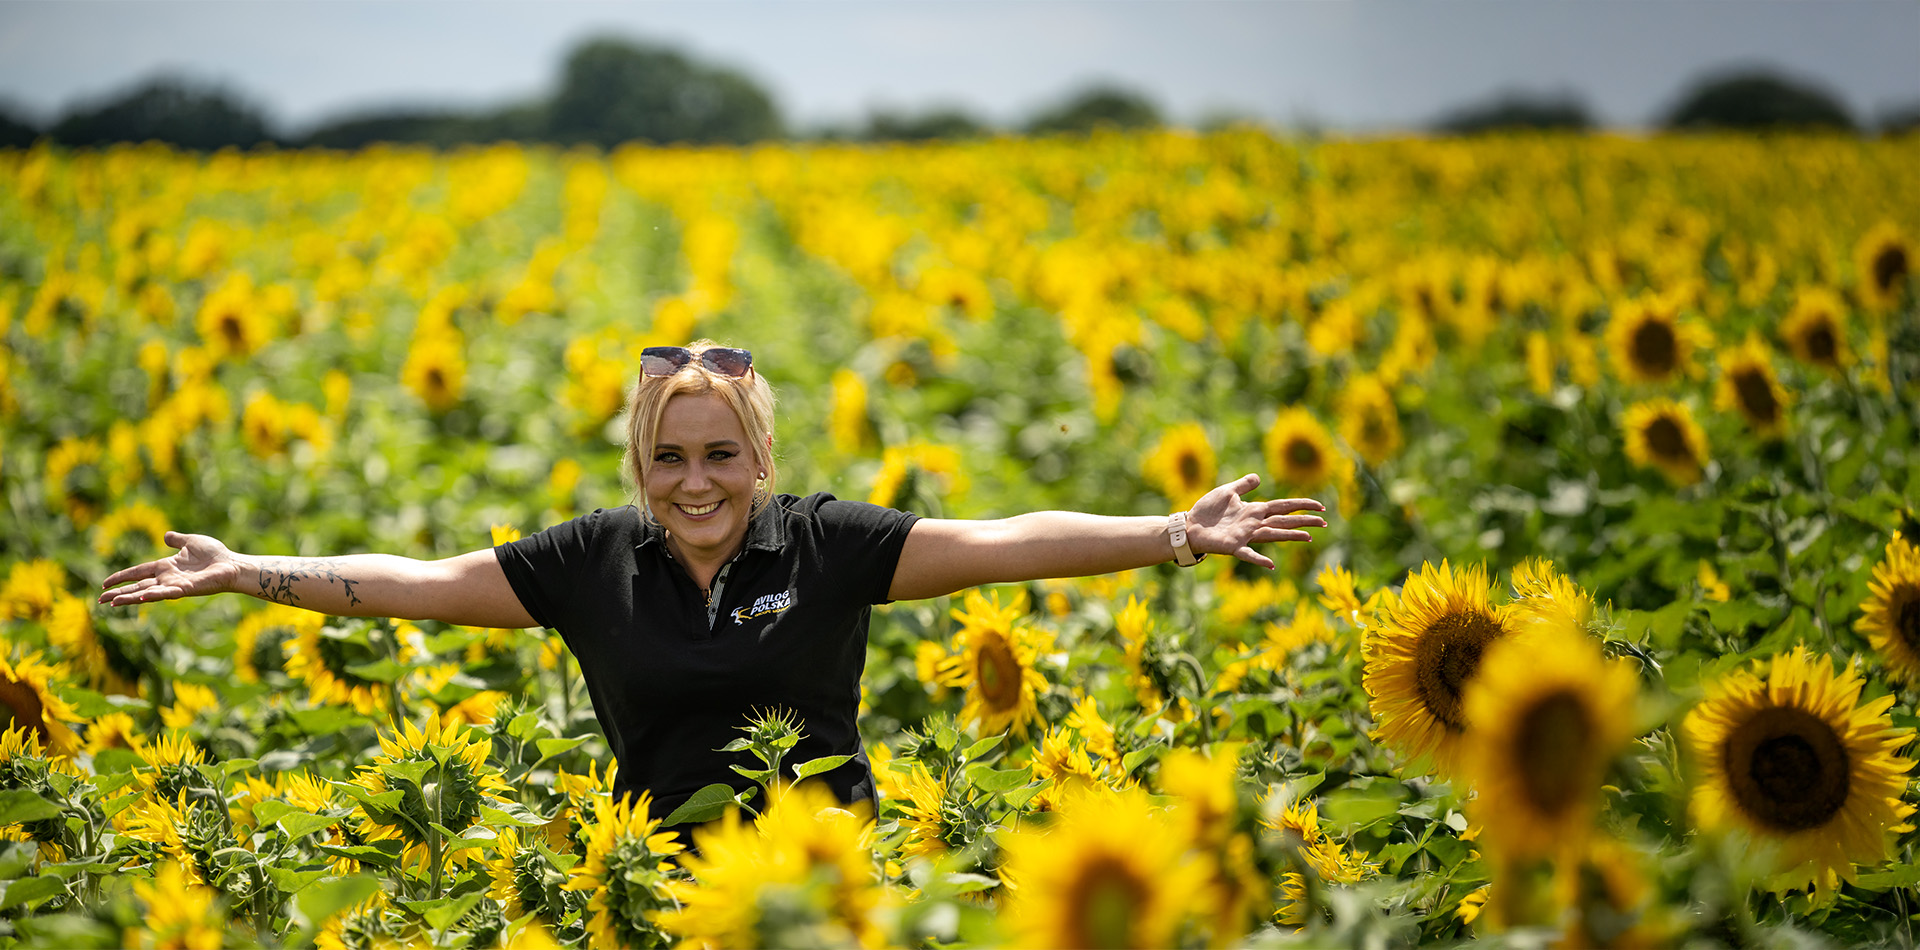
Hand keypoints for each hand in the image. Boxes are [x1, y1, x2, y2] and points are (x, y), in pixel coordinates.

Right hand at [99, 531, 243, 606]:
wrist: (233, 564)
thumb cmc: (215, 554)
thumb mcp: (192, 541)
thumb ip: (177, 540)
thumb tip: (166, 535)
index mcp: (166, 566)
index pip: (138, 572)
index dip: (121, 577)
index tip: (104, 584)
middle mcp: (167, 578)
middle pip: (137, 587)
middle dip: (119, 593)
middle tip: (99, 601)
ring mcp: (176, 585)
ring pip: (147, 593)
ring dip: (130, 598)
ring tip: (112, 603)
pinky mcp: (187, 589)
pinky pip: (168, 593)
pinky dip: (155, 595)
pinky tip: (142, 597)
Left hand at [1186, 473, 1326, 569]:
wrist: (1188, 525)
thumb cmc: (1207, 511)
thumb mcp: (1227, 492)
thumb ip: (1243, 486)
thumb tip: (1259, 477)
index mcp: (1254, 510)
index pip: (1283, 506)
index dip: (1301, 505)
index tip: (1320, 506)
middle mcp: (1254, 524)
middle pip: (1284, 521)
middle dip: (1304, 521)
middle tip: (1324, 522)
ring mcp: (1245, 536)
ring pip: (1273, 535)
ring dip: (1290, 536)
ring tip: (1308, 537)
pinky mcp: (1233, 546)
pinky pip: (1248, 553)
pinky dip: (1258, 559)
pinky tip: (1270, 565)